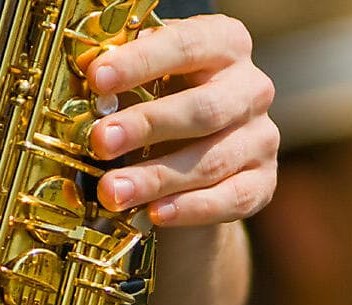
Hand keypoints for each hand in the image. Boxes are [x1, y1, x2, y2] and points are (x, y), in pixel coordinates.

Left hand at [88, 13, 278, 227]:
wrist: (191, 157)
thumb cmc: (161, 104)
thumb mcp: (144, 81)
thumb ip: (124, 81)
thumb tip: (88, 86)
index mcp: (224, 44)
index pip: (186, 46)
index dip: (140, 62)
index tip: (97, 78)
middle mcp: (251, 88)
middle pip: (204, 109)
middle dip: (147, 126)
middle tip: (101, 141)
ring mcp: (262, 137)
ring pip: (212, 161)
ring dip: (157, 178)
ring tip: (112, 191)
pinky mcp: (263, 182)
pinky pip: (231, 199)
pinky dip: (191, 209)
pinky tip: (155, 214)